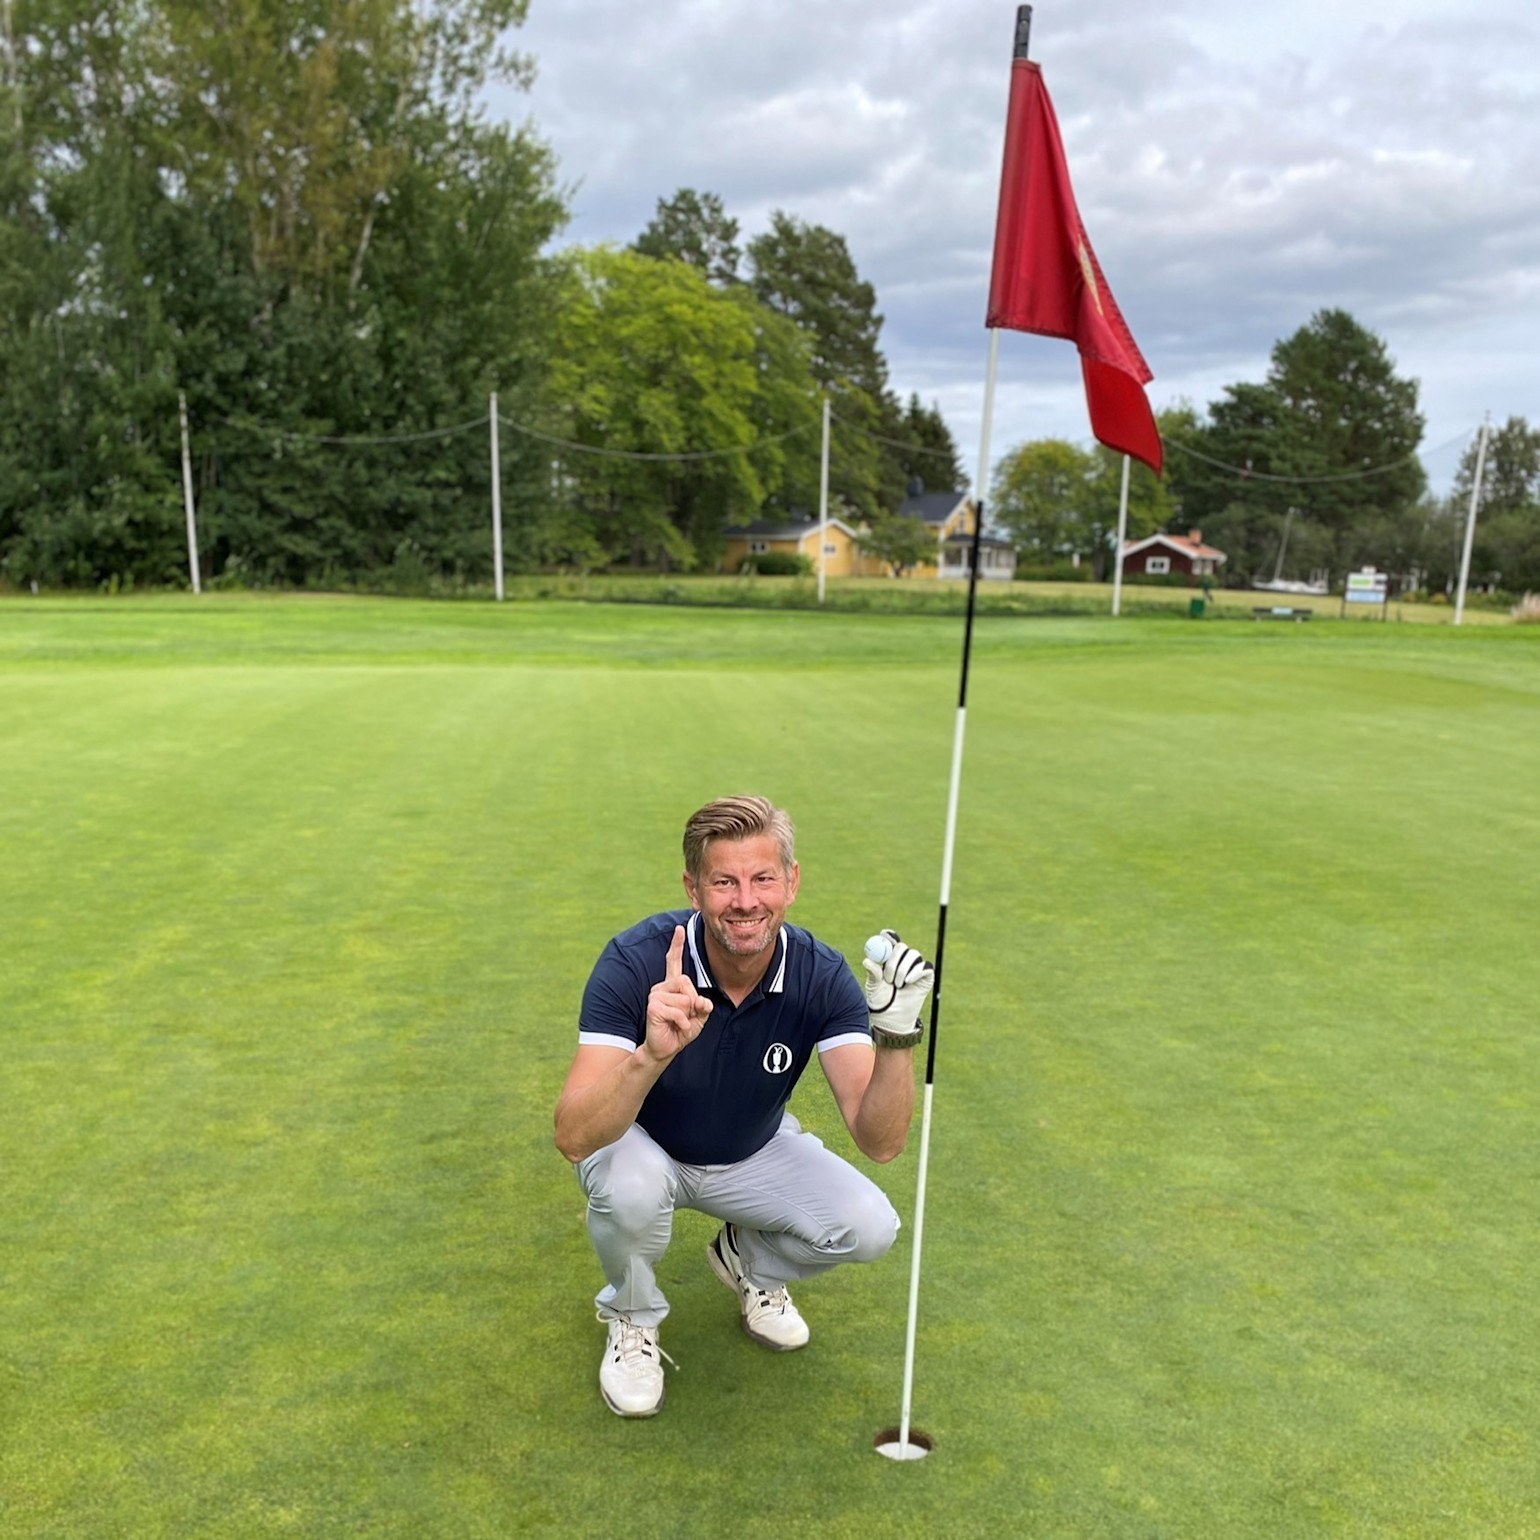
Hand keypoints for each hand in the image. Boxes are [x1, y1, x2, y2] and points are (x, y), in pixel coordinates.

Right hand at [643, 925, 712, 1064]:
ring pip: (684, 999)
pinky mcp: (653, 1007)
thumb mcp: (699, 1016)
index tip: (680, 928)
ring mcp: (655, 995)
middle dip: (693, 1002)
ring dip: (688, 1016)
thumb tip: (701, 1000)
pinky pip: (679, 1012)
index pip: (673, 961)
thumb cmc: (680, 1031)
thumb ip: (703, 1005)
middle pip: (686, 982)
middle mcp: (662, 986)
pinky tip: (676, 1028)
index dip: (677, 945)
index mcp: (672, 985)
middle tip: (687, 1016)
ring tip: (678, 1023)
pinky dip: (683, 1024)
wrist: (665, 1048)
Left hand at [862, 929, 933, 1047]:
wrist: (892, 1018)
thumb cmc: (880, 1000)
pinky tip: (907, 983)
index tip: (885, 935)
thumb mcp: (874, 986)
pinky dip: (915, 973)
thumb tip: (867, 960)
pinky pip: (924, 966)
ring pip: (913, 955)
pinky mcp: (926, 975)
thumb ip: (873, 973)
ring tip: (896, 986)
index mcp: (888, 958)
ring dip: (902, 970)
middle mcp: (902, 960)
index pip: (890, 940)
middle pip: (901, 946)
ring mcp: (915, 967)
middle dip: (894, 959)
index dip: (889, 936)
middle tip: (888, 976)